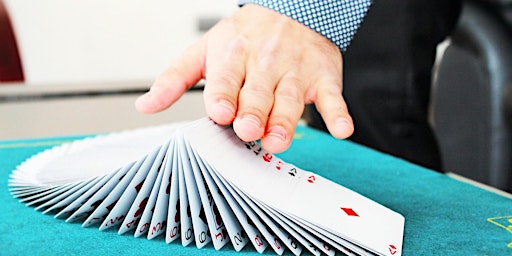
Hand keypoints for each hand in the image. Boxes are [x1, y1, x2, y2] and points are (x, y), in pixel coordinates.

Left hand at [135, 4, 353, 152]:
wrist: (292, 9)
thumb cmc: (245, 36)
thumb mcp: (204, 50)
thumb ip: (175, 78)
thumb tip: (145, 105)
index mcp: (233, 56)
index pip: (225, 80)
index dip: (223, 97)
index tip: (220, 113)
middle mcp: (265, 63)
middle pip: (258, 93)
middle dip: (253, 112)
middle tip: (248, 130)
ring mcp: (295, 71)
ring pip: (290, 98)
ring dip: (286, 119)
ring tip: (279, 139)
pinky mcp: (323, 77)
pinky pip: (332, 96)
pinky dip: (338, 112)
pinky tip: (342, 129)